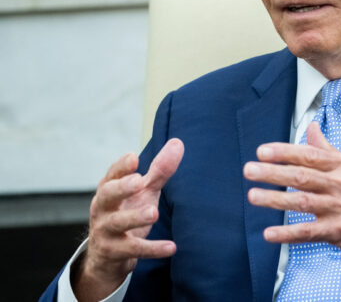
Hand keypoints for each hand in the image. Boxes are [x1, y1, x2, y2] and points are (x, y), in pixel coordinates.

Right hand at [72, 139, 183, 301]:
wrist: (107, 256)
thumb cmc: (127, 212)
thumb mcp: (143, 191)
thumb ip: (159, 170)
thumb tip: (178, 143)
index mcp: (109, 189)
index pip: (112, 174)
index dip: (122, 167)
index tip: (134, 157)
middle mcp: (103, 208)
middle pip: (108, 195)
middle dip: (122, 187)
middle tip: (139, 181)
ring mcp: (106, 231)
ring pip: (118, 222)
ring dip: (135, 217)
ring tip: (153, 213)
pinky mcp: (114, 252)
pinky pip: (133, 249)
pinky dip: (152, 249)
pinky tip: (171, 247)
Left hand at [243, 123, 340, 270]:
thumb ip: (328, 149)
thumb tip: (312, 127)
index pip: (310, 155)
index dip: (284, 152)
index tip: (262, 151)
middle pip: (302, 176)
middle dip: (273, 173)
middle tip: (249, 170)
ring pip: (302, 202)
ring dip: (275, 200)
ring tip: (253, 196)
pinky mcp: (340, 232)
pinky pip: (309, 232)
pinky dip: (288, 233)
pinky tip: (269, 233)